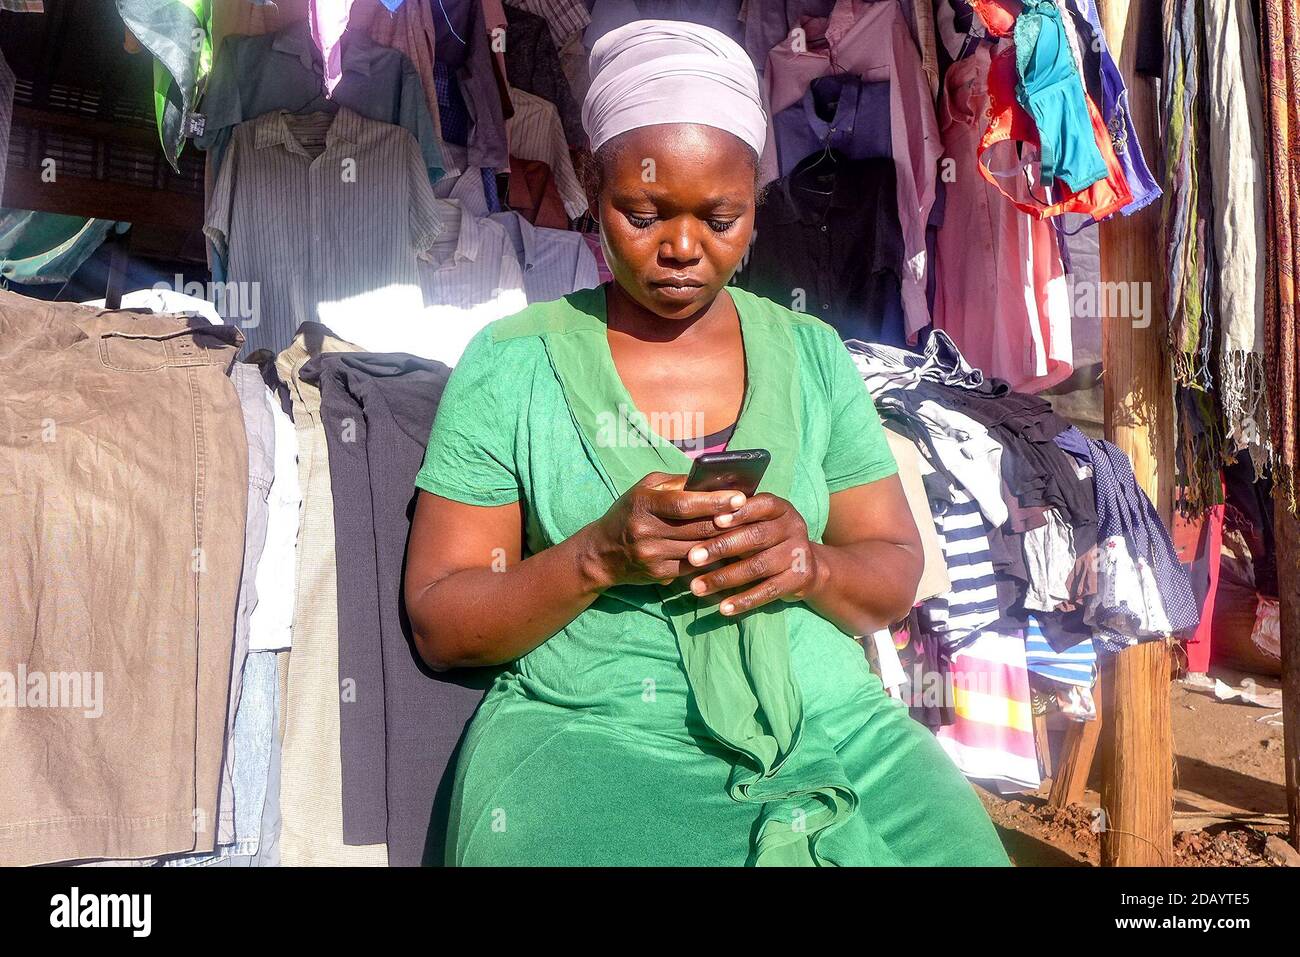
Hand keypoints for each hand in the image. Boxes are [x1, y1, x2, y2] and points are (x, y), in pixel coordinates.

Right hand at [584, 472, 748, 588]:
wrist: (601, 553)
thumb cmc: (629, 513)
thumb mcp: (645, 489)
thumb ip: (676, 484)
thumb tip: (712, 480)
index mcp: (643, 504)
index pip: (685, 504)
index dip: (715, 501)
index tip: (740, 497)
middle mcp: (646, 531)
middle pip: (698, 528)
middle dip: (728, 521)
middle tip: (752, 514)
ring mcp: (652, 556)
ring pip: (700, 550)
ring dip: (726, 541)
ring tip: (747, 531)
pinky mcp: (659, 575)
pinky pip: (695, 567)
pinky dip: (713, 559)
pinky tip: (729, 551)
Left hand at [684, 493, 820, 615]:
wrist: (807, 567)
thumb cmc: (767, 540)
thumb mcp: (757, 523)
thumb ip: (733, 519)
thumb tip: (692, 521)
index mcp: (781, 508)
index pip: (762, 505)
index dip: (740, 513)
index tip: (714, 520)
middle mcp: (793, 527)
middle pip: (756, 536)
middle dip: (721, 547)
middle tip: (692, 558)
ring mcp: (799, 554)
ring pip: (758, 566)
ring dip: (724, 578)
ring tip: (696, 588)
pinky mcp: (800, 579)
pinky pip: (768, 591)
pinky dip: (744, 600)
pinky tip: (723, 608)